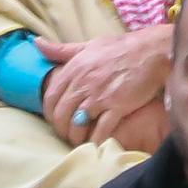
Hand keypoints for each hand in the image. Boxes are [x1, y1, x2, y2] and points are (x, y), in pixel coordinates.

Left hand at [37, 23, 175, 149]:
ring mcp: (100, 95)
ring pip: (77, 125)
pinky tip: (98, 143)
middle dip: (61, 129)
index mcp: (74, 68)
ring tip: (81, 141)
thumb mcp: (88, 45)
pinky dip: (97, 140)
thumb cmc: (120, 48)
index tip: (55, 120)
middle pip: (61, 114)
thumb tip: (36, 43)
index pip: (50, 97)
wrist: (151, 51)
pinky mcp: (118, 106)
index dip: (49, 113)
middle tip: (67, 134)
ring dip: (76, 137)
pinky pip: (101, 130)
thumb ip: (61, 49)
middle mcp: (83, 82)